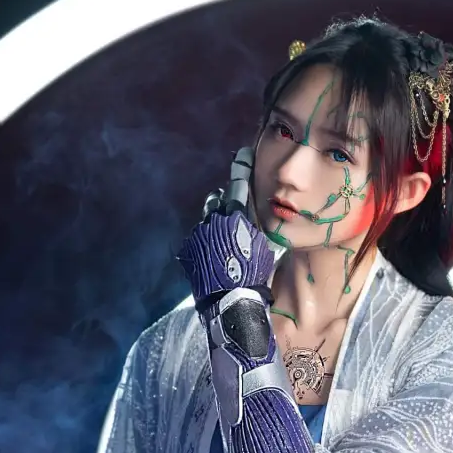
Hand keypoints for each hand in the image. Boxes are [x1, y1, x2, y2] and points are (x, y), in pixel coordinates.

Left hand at [177, 148, 274, 304]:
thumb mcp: (264, 247)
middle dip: (222, 202)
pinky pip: (197, 238)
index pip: (238, 184)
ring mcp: (198, 233)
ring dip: (212, 222)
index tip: (243, 153)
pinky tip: (212, 254)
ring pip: (205, 219)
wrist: (229, 298)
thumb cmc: (253, 274)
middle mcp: (214, 219)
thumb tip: (255, 219)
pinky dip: (205, 241)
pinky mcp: (188, 248)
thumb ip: (256, 226)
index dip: (242, 167)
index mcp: (235, 215)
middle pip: (216, 200)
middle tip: (229, 210)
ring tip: (220, 235)